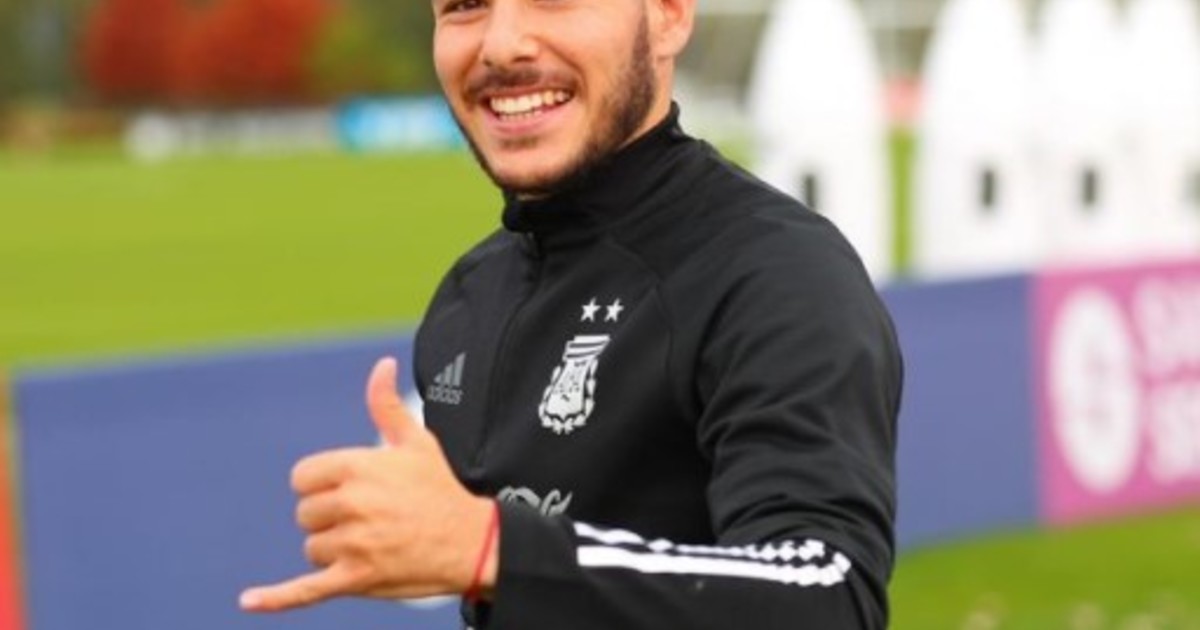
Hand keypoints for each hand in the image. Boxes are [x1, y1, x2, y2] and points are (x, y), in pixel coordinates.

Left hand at [239, 357, 497, 611]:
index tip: (351, 491)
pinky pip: (306, 589)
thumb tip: (382, 365)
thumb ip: (387, 405)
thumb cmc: (442, 490)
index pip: (303, 478)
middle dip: (331, 518)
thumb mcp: (417, 442)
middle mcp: (351, 503)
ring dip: (335, 549)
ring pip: (313, 548)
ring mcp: (353, 543)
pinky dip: (277, 598)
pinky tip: (249, 600)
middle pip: (307, 514)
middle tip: (370, 519)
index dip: (323, 486)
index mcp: (357, 467)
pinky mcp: (356, 579)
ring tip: (374, 544)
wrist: (474, 543)